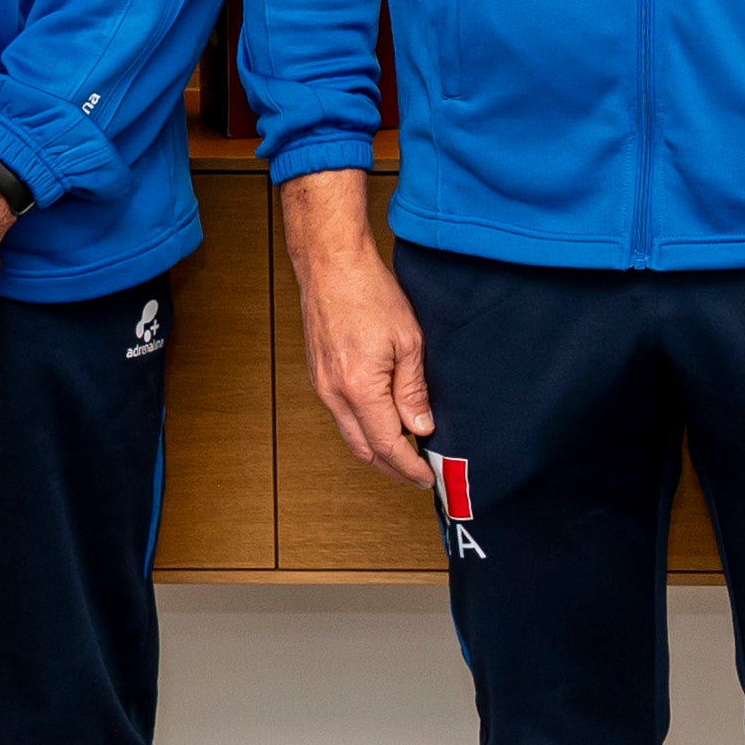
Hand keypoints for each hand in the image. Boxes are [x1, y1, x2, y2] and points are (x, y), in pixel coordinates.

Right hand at [279, 168, 433, 487]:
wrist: (332, 266)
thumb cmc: (370, 294)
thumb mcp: (408, 343)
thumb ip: (413, 391)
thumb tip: (421, 428)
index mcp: (359, 388)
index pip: (387, 445)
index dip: (408, 467)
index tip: (427, 477)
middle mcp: (334, 394)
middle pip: (363, 449)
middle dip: (392, 467)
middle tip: (418, 473)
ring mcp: (322, 386)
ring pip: (350, 434)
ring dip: (376, 448)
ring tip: (405, 452)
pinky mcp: (318, 376)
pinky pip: (341, 416)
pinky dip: (363, 428)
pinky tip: (382, 423)